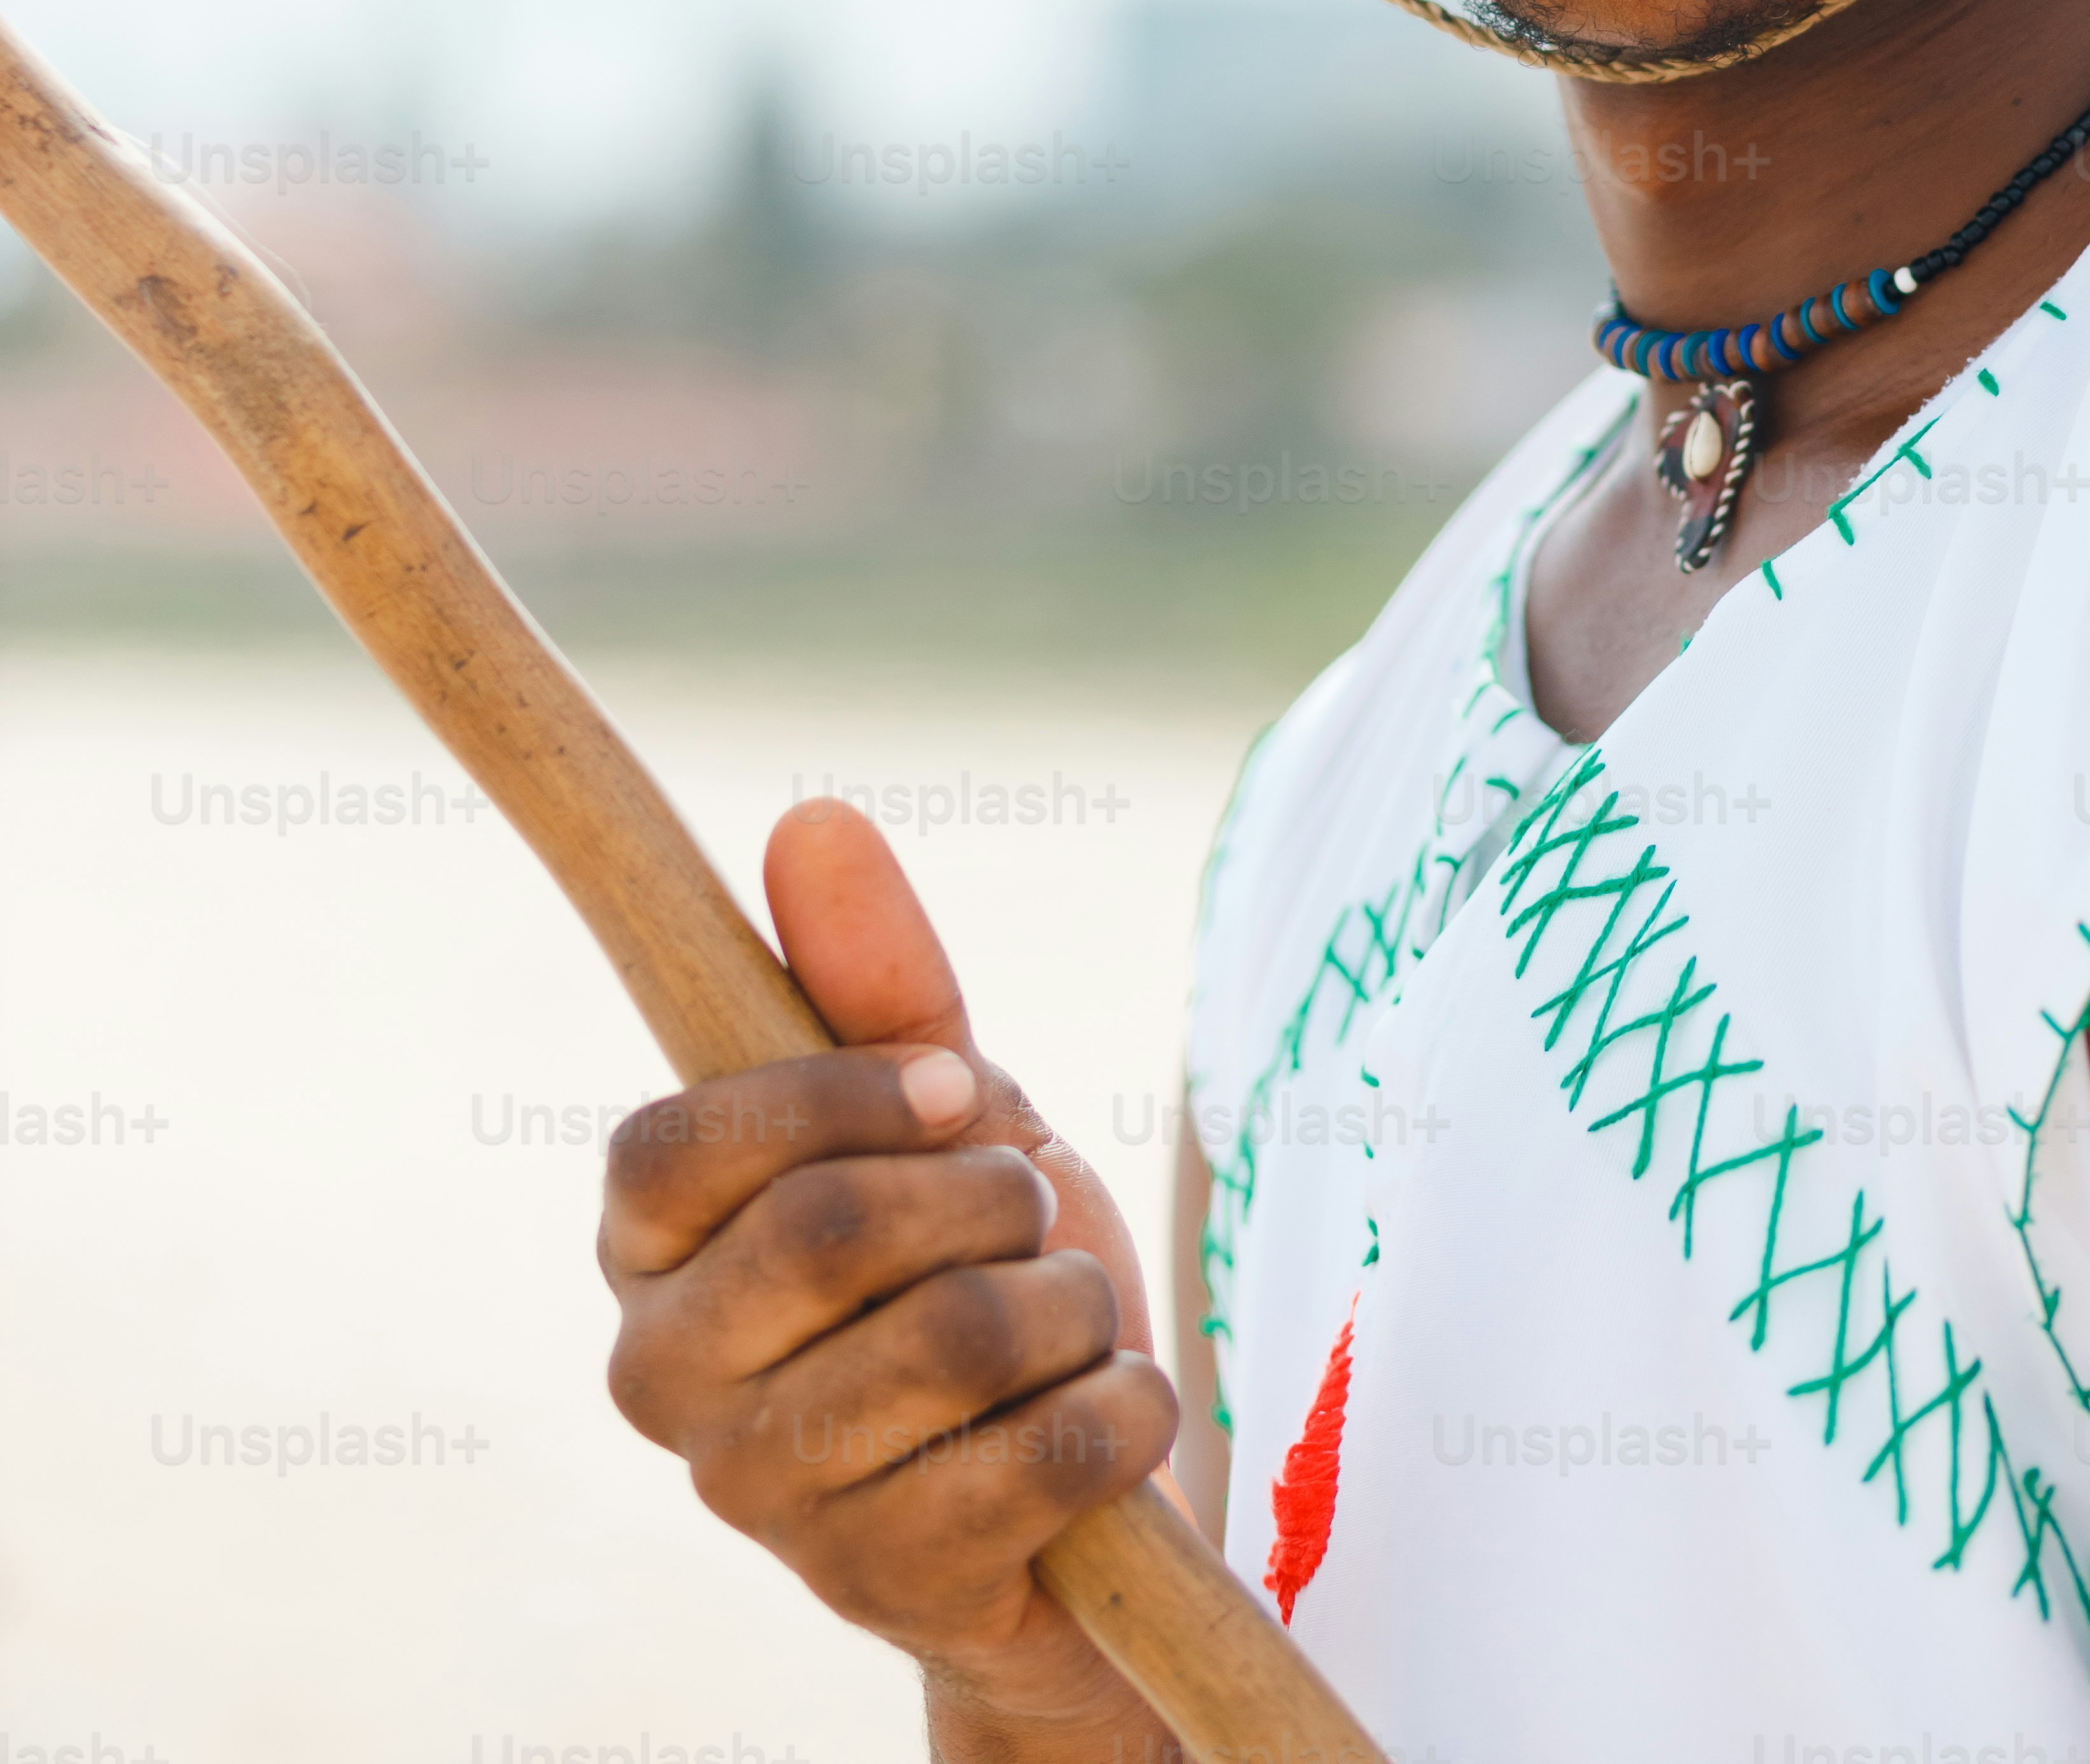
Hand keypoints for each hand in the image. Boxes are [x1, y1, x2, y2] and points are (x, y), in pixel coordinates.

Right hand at [600, 797, 1181, 1751]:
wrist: (1072, 1470)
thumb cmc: (976, 1255)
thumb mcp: (943, 1105)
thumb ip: (875, 977)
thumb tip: (813, 817)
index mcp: (645, 1247)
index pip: (680, 1141)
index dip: (837, 1095)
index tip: (952, 1084)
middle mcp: (665, 1381)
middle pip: (826, 1230)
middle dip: (986, 1194)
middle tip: (1025, 1211)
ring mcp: (764, 1503)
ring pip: (957, 1335)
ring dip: (1067, 1301)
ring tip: (1061, 1314)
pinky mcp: (886, 1592)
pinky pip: (1047, 1453)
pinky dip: (1123, 1405)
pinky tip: (1103, 1412)